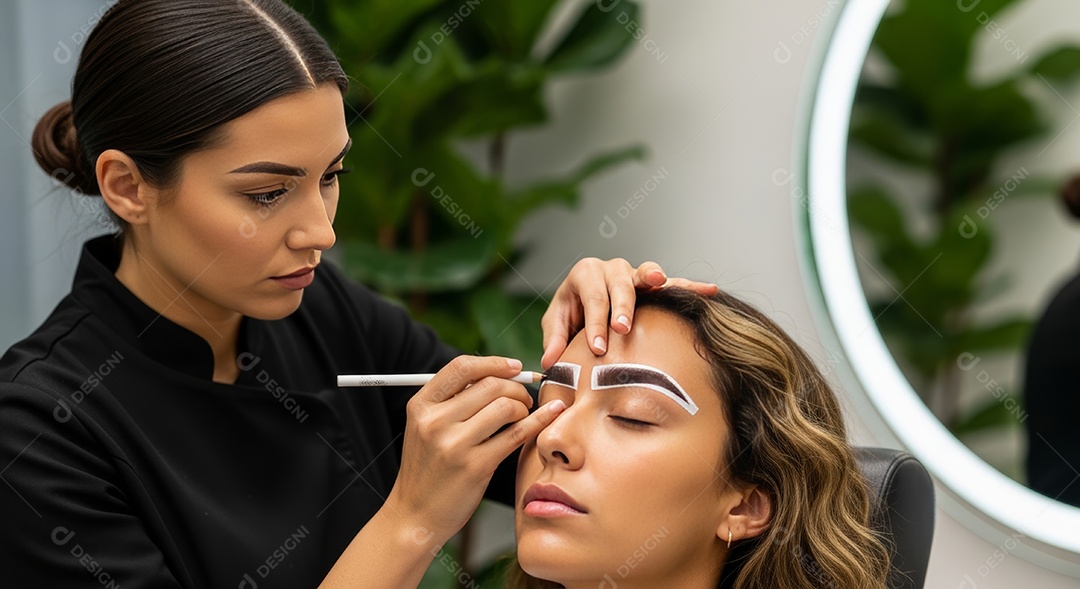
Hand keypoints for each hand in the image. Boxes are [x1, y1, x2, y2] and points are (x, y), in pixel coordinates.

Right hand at [386, 355, 565, 544]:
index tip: (515, 367)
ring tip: (524, 415)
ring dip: (524, 406)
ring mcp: (454, 445)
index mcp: (421, 406)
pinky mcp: (475, 466)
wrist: (414, 514)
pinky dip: (537, 421)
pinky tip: (550, 414)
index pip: (462, 368)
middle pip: (489, 385)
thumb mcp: (426, 428)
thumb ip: (453, 401)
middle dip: (516, 387)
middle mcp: (434, 422)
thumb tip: (499, 375)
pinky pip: (516, 434)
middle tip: (524, 398)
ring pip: (505, 406)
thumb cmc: (428, 468)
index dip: (494, 363)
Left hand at [540, 259, 717, 368]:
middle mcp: (611, 268)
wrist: (587, 299)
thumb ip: (555, 339)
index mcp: (585, 273)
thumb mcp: (558, 322)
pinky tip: (710, 290)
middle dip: (621, 307)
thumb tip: (550, 362)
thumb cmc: (573, 311)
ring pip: (644, 274)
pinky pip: (673, 283)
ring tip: (660, 282)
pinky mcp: (652, 283)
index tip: (597, 348)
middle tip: (622, 329)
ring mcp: (633, 273)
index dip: (594, 323)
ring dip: (653, 279)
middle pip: (618, 284)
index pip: (592, 298)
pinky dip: (690, 285)